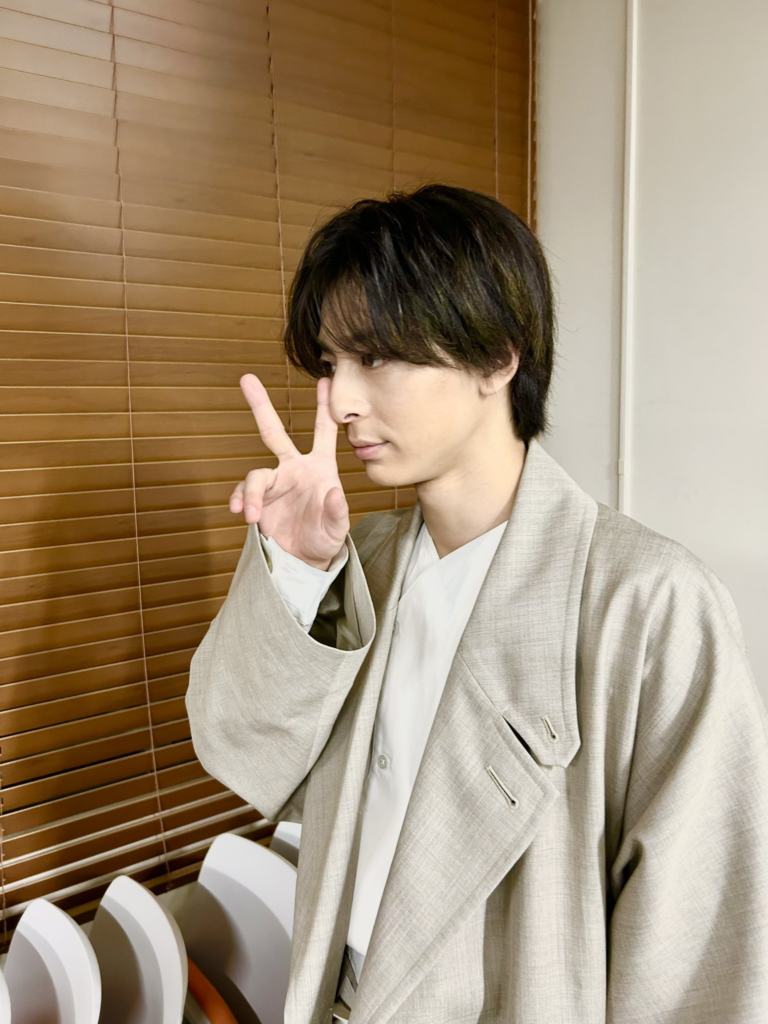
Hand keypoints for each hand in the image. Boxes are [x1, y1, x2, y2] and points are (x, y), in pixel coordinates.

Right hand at [230, 374, 348, 569]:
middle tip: (247, 379)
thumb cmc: (326, 539)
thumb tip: (334, 493)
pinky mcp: (258, 501)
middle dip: (260, 405)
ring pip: (255, 476)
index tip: (326, 380)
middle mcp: (293, 469)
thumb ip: (337, 511)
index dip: (324, 407)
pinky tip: (242, 515)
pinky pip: (243, 495)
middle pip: (273, 432)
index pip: (323, 432)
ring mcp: (273, 484)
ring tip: (250, 515)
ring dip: (249, 494)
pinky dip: (239, 502)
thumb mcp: (337, 528)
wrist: (305, 561)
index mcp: (319, 467)